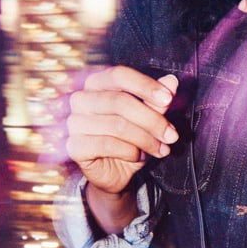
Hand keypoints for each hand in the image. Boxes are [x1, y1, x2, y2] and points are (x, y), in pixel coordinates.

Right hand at [64, 66, 178, 196]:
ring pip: (117, 126)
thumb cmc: (128, 141)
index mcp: (96, 84)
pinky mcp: (74, 146)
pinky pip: (108, 145)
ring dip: (146, 140)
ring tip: (161, 149)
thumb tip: (171, 81)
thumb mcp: (147, 120)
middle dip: (152, 120)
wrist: (114, 172)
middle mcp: (81, 99)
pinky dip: (130, 152)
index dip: (145, 85)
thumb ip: (156, 101)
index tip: (168, 98)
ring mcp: (74, 123)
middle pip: (120, 101)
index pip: (119, 75)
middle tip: (171, 135)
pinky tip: (137, 157)